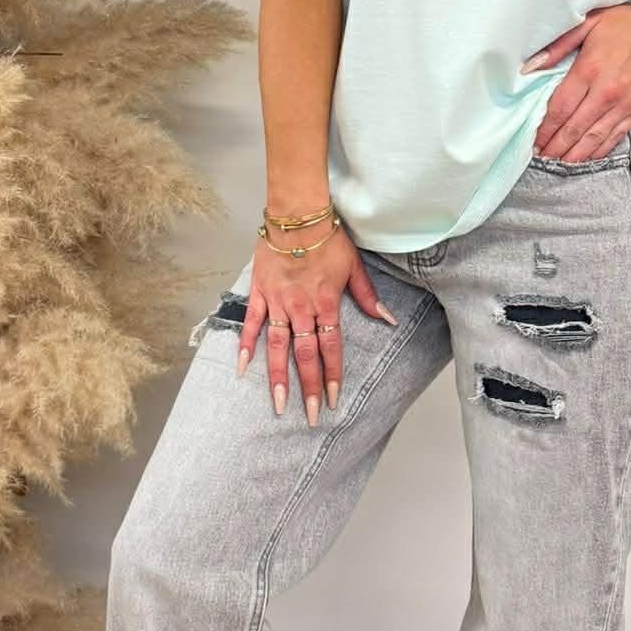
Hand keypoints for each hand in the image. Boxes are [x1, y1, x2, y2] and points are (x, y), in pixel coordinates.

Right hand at [237, 222, 397, 426]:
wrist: (297, 214)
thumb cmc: (328, 238)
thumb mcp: (355, 266)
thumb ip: (367, 296)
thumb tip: (387, 319)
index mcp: (326, 303)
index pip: (331, 348)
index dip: (332, 375)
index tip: (333, 399)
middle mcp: (302, 308)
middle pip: (306, 355)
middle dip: (308, 388)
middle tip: (310, 416)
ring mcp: (278, 302)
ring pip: (278, 347)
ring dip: (278, 378)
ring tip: (279, 405)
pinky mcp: (259, 293)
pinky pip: (251, 324)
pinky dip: (246, 346)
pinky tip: (243, 370)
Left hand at [521, 0, 630, 161]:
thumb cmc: (629, 24)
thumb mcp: (589, 22)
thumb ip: (558, 45)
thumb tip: (531, 66)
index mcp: (589, 69)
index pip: (560, 107)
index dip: (544, 128)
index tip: (532, 139)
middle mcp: (605, 92)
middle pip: (573, 128)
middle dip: (554, 146)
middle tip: (539, 157)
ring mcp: (623, 105)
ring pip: (593, 139)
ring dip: (573, 154)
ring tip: (556, 163)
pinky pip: (614, 138)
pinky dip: (598, 151)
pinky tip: (585, 158)